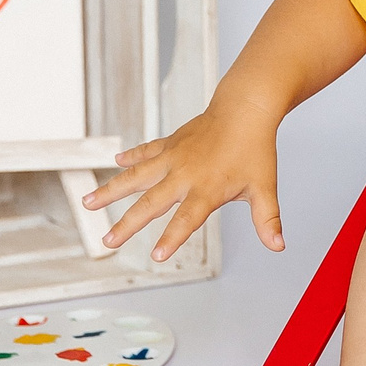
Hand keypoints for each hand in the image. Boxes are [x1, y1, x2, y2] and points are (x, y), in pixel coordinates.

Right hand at [83, 96, 283, 260]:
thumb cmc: (256, 150)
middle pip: (151, 202)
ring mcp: (173, 156)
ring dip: (111, 189)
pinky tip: (116, 162)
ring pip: (136, 175)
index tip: (156, 256)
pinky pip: (146, 152)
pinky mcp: (170, 143)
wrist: (246, 108)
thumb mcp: (265, 187)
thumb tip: (279, 246)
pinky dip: (131, 157)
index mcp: (206, 188)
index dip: (172, 238)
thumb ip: (268, 219)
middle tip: (108, 241)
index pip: (187, 219)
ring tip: (87, 203)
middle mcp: (184, 174)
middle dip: (128, 224)